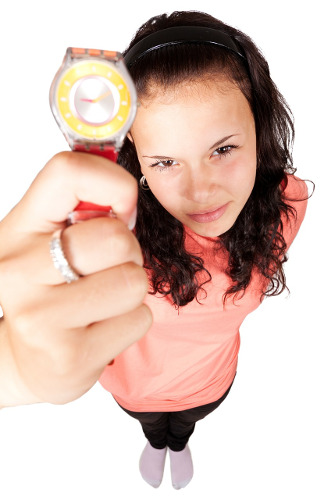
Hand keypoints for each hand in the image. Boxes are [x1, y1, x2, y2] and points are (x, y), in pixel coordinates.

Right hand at [0, 152, 151, 406]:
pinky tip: (101, 327)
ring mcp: (40, 317)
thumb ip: (82, 210)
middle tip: (107, 268)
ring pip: (133, 281)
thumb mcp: (49, 242)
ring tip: (103, 299)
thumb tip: (127, 195)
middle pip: (115, 237)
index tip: (120, 210)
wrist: (29, 361)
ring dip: (131, 289)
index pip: (68, 173)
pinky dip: (132, 321)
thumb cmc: (50, 292)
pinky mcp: (70, 356)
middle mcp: (19, 270)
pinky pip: (139, 319)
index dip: (113, 183)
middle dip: (128, 252)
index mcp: (17, 230)